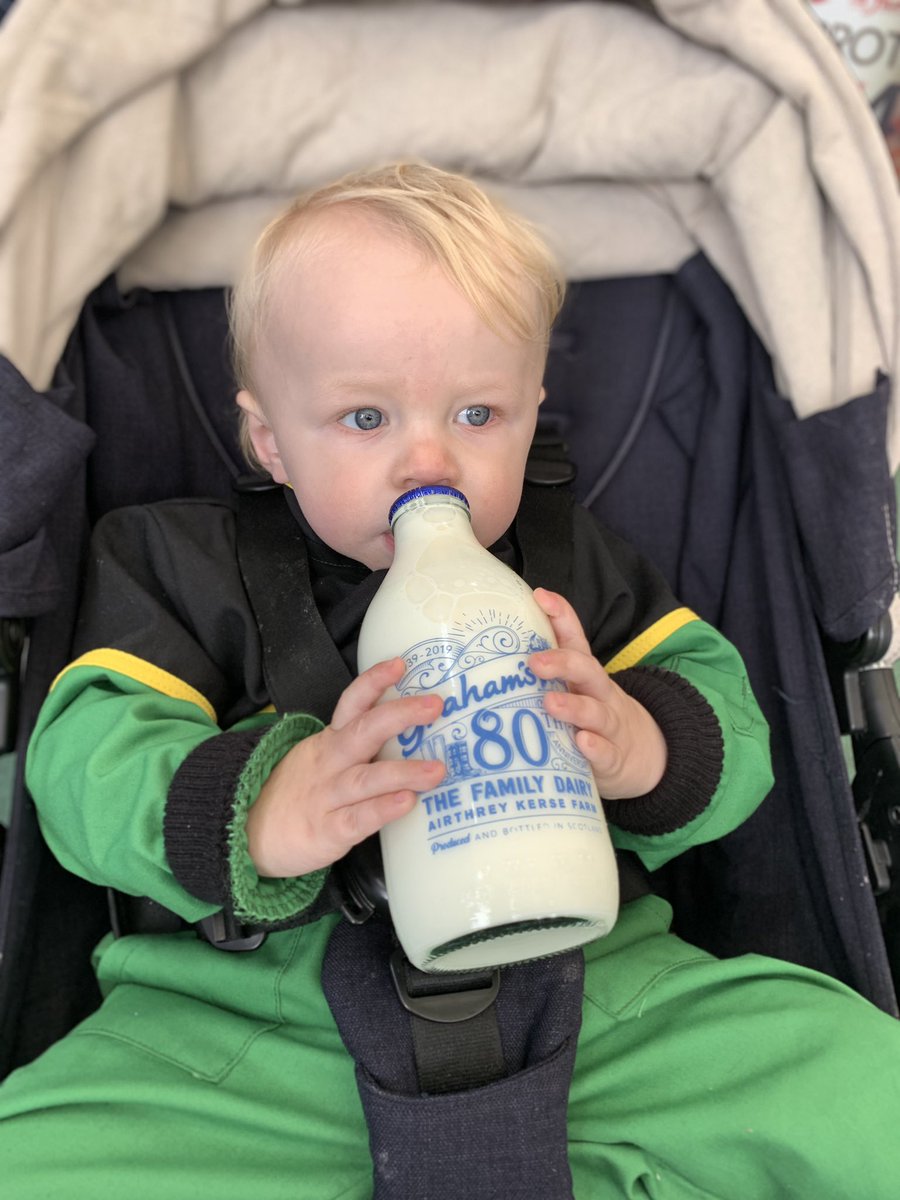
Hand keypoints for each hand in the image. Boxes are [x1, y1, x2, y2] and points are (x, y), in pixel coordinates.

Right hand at [246, 657, 444, 877]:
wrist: (249, 833)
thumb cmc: (302, 793)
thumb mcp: (324, 760)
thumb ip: (362, 748)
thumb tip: (420, 737)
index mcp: (331, 741)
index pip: (352, 704)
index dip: (374, 682)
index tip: (400, 665)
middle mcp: (329, 763)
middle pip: (363, 732)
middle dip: (401, 715)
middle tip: (435, 706)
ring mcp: (327, 797)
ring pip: (366, 779)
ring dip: (403, 772)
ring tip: (436, 771)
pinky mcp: (326, 831)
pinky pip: (357, 819)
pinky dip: (381, 810)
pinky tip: (406, 803)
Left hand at [528, 588, 666, 799]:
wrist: (644, 755)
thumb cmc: (591, 718)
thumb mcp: (574, 691)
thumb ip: (541, 676)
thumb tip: (486, 656)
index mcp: (584, 675)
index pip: (575, 639)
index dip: (561, 616)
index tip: (540, 597)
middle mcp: (599, 693)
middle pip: (586, 670)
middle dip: (562, 662)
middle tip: (534, 662)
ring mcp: (609, 725)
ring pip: (595, 711)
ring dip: (573, 706)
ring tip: (550, 702)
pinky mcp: (614, 759)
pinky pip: (606, 753)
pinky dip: (595, 748)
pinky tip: (582, 742)